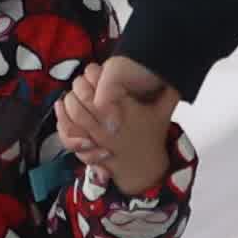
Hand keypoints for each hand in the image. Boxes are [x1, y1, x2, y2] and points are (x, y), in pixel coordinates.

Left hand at [59, 69, 175, 196]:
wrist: (143, 168)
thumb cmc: (151, 137)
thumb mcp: (162, 115)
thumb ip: (170, 94)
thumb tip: (176, 75)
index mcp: (126, 111)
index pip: (104, 86)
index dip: (95, 73)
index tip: (97, 70)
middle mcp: (109, 123)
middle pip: (85, 96)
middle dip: (80, 84)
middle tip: (83, 79)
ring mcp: (96, 136)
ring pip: (74, 112)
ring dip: (70, 99)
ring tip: (72, 91)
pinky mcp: (87, 146)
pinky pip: (68, 130)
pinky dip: (62, 118)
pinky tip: (61, 106)